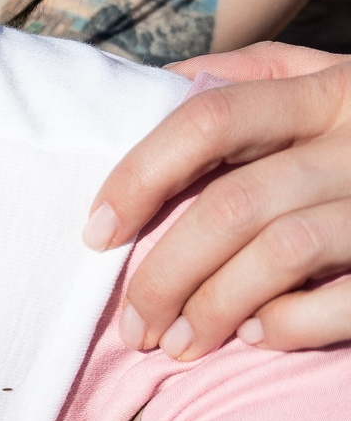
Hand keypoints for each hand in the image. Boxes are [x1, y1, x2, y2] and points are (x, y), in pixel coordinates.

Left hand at [89, 42, 350, 354]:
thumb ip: (252, 77)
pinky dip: (291, 323)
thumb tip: (152, 82)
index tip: (94, 232)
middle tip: (133, 325)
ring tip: (180, 342)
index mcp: (330, 89)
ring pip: (281, 254)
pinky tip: (258, 336)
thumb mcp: (332, 79)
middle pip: (234, 203)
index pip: (209, 117)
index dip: (138, 175)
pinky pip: (347, 298)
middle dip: (165, 273)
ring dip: (214, 307)